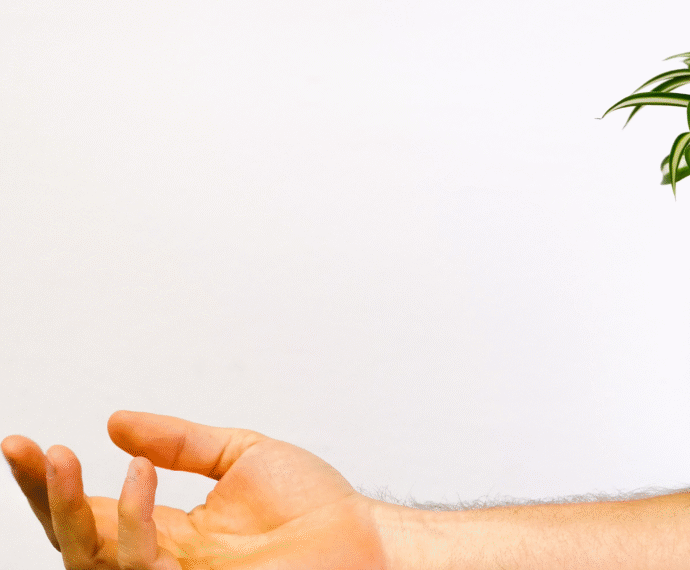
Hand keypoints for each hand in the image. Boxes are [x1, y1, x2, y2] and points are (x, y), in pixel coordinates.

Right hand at [3, 411, 388, 568]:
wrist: (366, 537)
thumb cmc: (316, 507)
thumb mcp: (240, 456)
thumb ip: (180, 441)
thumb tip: (116, 424)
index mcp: (170, 532)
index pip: (93, 512)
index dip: (51, 483)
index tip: (21, 443)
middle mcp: (164, 563)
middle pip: (77, 543)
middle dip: (46, 498)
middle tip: (32, 451)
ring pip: (94, 563)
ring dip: (73, 508)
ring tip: (68, 457)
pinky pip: (140, 566)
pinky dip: (131, 520)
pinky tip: (141, 476)